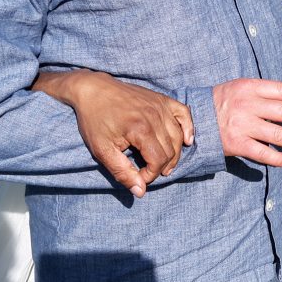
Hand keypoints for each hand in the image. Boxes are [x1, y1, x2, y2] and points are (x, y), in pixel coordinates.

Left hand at [32, 70, 193, 197]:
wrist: (93, 89)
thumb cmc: (95, 120)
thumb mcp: (102, 150)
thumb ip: (122, 172)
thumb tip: (140, 191)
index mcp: (140, 130)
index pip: (158, 160)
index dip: (151, 174)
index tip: (139, 177)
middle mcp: (155, 116)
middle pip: (171, 150)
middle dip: (162, 166)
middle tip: (150, 172)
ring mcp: (160, 106)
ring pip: (178, 136)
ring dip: (175, 153)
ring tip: (165, 164)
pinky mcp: (162, 99)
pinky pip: (184, 113)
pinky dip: (189, 127)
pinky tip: (187, 140)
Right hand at [212, 78, 281, 167]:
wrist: (193, 118)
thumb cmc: (221, 102)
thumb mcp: (239, 87)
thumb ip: (263, 92)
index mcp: (249, 87)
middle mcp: (247, 105)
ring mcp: (242, 125)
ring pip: (278, 134)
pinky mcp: (237, 144)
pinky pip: (264, 153)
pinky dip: (280, 159)